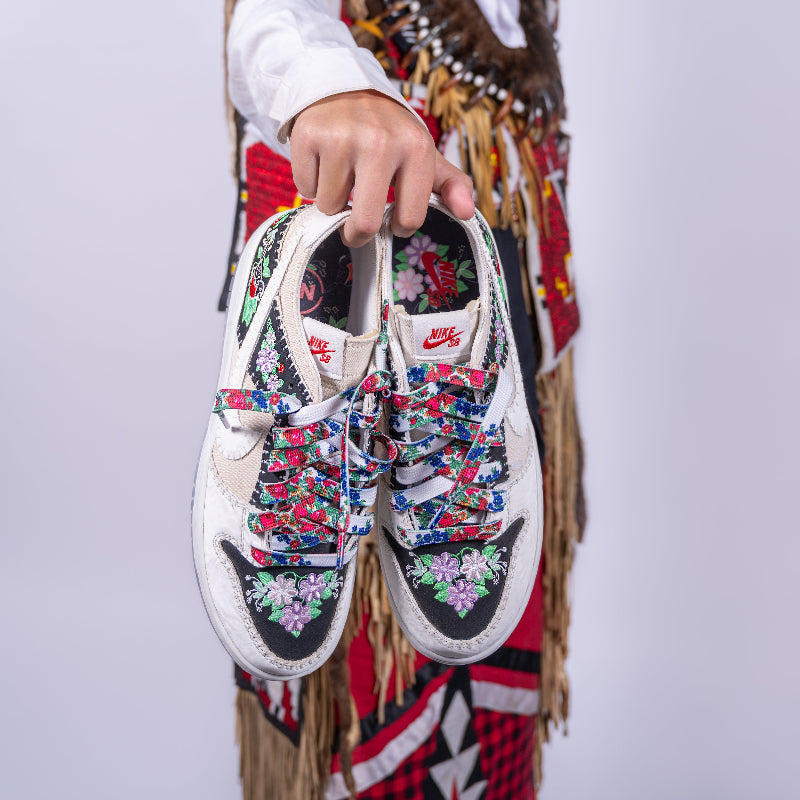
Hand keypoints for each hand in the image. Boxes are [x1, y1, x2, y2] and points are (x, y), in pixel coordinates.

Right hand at [290, 90, 474, 247]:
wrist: (343, 87)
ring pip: (330, 207)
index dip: (397, 226)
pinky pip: (306, 188)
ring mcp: (342, 138)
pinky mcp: (309, 135)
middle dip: (357, 234)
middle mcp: (380, 141)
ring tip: (341, 176)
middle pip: (363, 222)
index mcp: (416, 148)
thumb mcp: (423, 154)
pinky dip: (312, 183)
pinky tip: (323, 162)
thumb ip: (451, 185)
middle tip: (355, 225)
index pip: (409, 218)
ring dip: (333, 201)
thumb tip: (469, 213)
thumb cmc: (388, 133)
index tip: (391, 217)